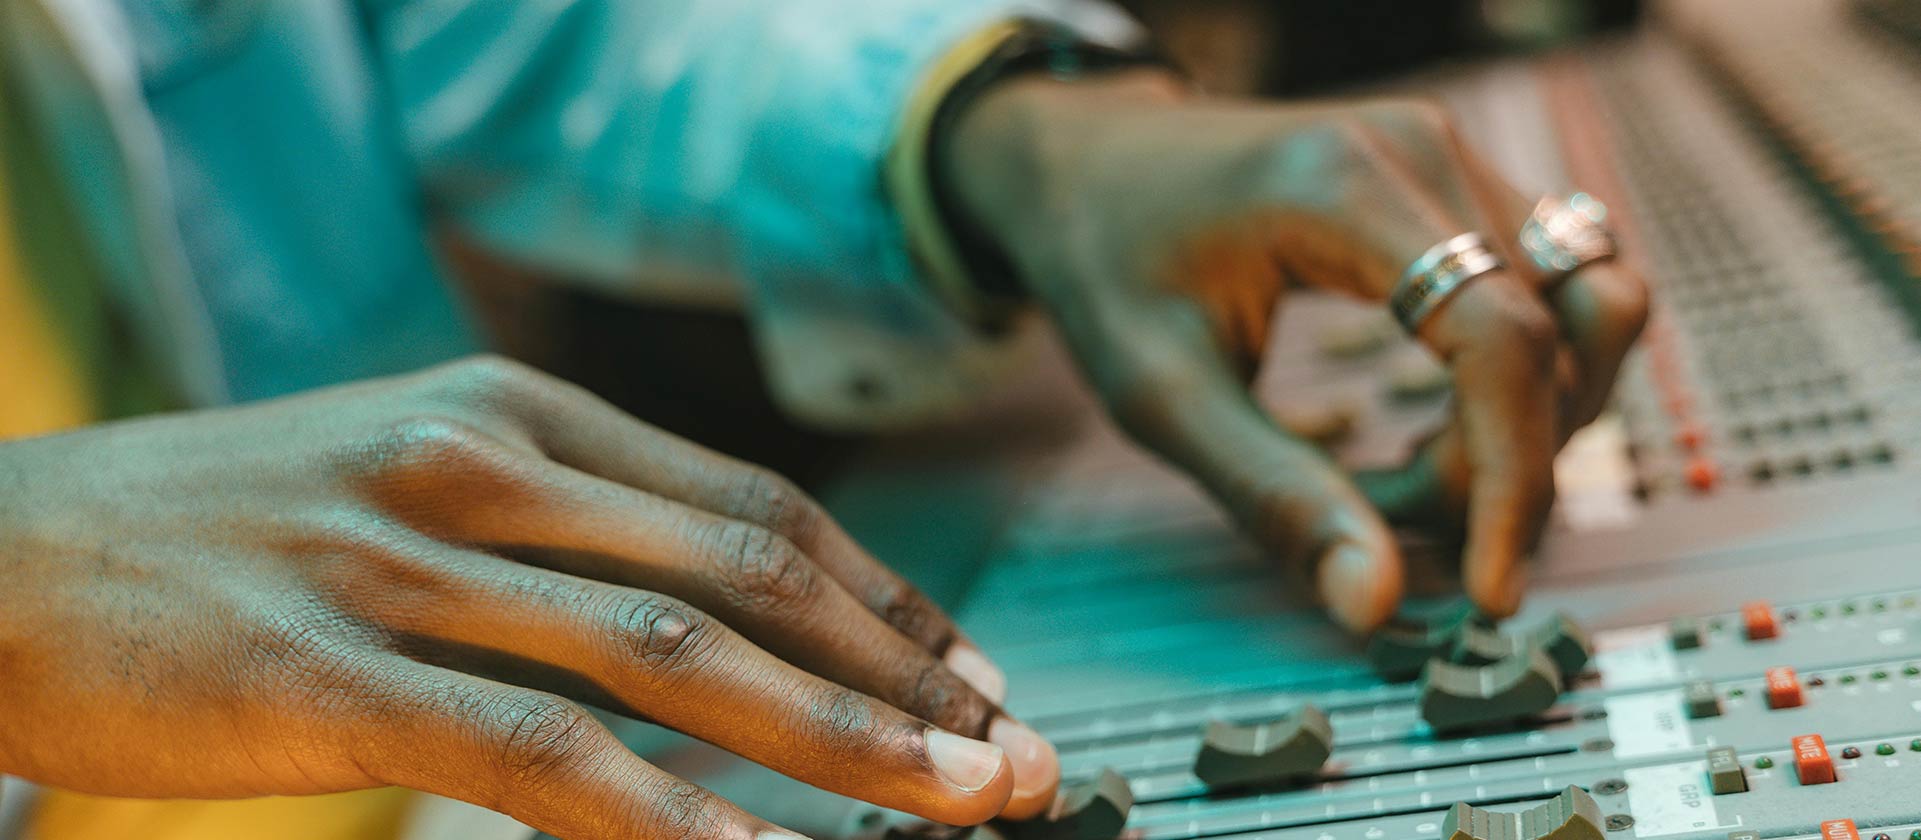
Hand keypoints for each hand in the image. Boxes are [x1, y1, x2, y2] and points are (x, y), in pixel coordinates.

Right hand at [0, 356, 1059, 837]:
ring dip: (834, 739)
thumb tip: (708, 615)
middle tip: (1015, 758)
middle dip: (905, 675)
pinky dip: (669, 816)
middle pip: (752, 574)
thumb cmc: (221, 528)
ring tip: (950, 804)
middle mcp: (485, 466)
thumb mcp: (411, 479)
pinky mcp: (335, 672)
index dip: (889, 598)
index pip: (756, 507)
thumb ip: (558, 532)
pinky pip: (540, 754)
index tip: (974, 676)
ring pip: (675, 655)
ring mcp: (410, 564)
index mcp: (516, 414)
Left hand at [947, 72, 1647, 628]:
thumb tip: (1375, 603)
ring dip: (1528, 424)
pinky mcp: (1463, 189)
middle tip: (1388, 517)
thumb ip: (1270, 494)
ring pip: (1585, 312)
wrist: (1087, 161)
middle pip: (1562, 330)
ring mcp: (1453, 160)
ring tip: (1401, 475)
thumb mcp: (1159, 393)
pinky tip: (1426, 431)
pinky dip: (1520, 387)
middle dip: (1506, 463)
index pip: (1499, 335)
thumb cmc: (1107, 261)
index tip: (1488, 590)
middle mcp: (1423, 151)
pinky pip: (1552, 297)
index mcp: (1343, 184)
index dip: (1513, 477)